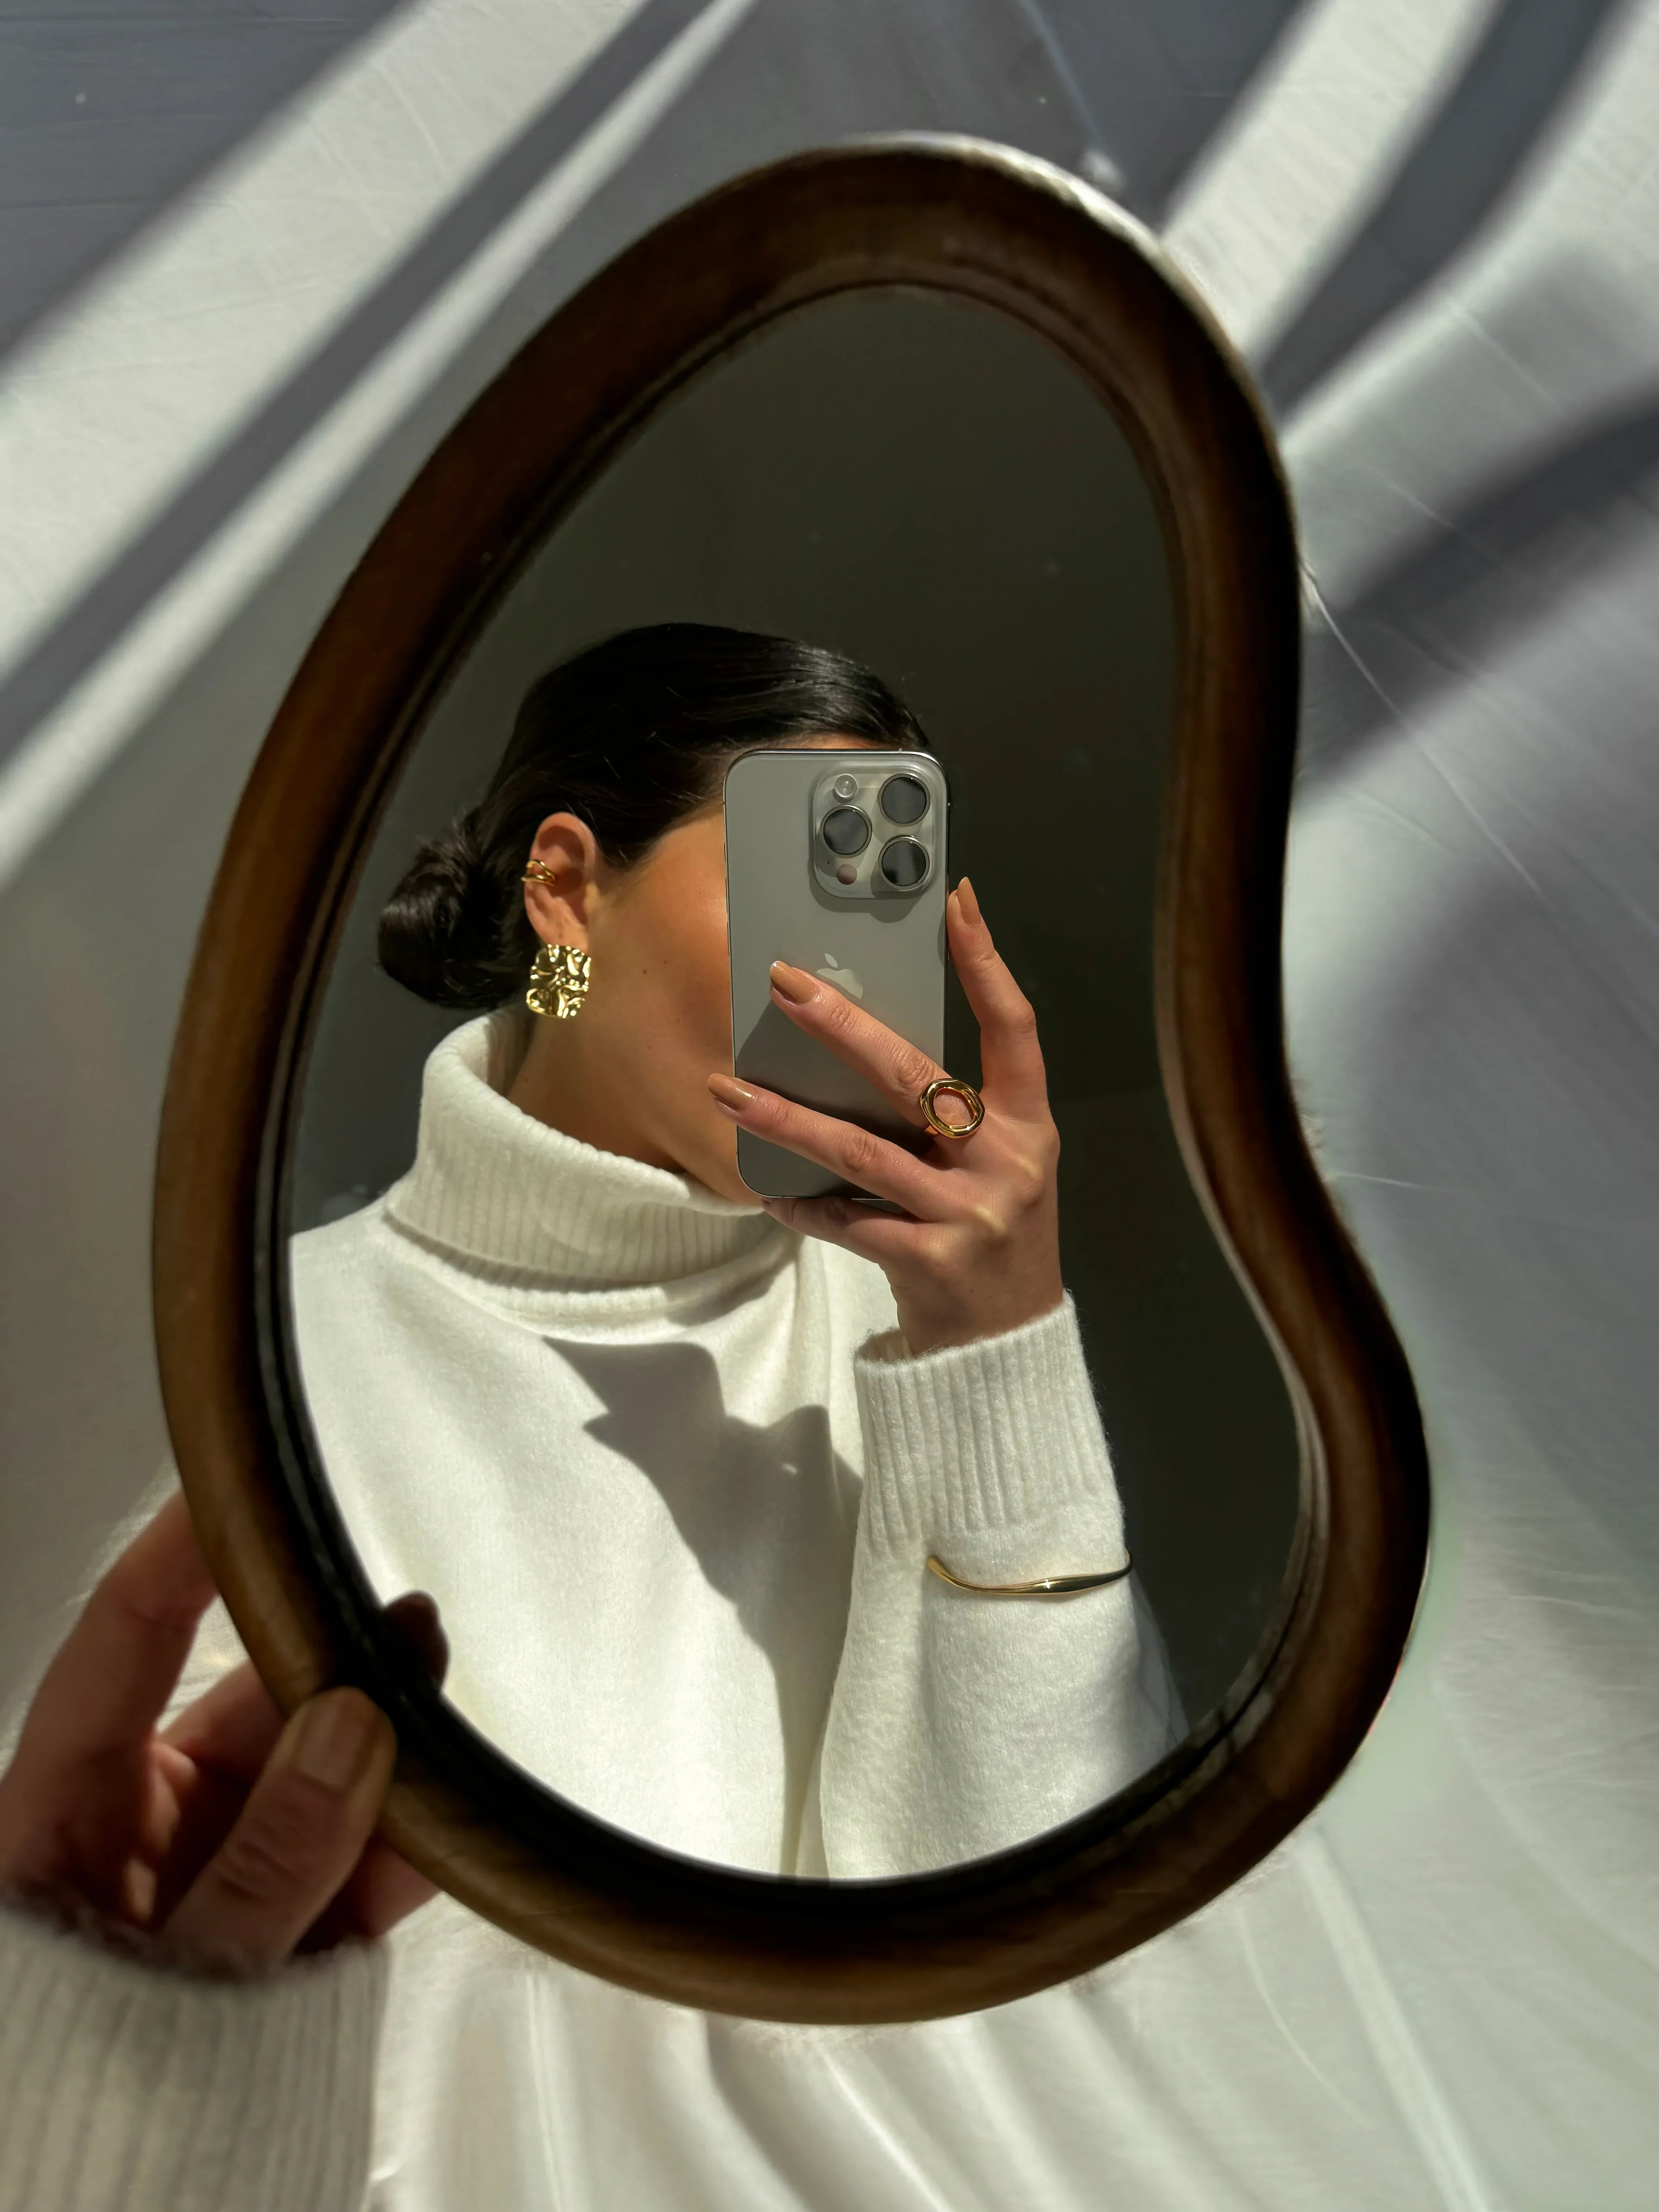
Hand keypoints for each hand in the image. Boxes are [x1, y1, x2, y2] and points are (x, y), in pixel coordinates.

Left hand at [0, 1492, 444, 1974]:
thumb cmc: (76, 2091)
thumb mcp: (155, 1982)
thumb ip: (266, 1861)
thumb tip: (360, 1720)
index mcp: (63, 1810)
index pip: (127, 1637)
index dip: (183, 1551)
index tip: (252, 1472)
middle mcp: (146, 1829)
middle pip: (250, 1713)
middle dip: (335, 1665)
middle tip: (414, 1620)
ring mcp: (226, 1881)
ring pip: (322, 1785)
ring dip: (391, 1748)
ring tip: (447, 1692)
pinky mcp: (297, 1945)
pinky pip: (364, 1878)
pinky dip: (419, 1851)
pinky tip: (474, 1818)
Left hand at [707, 876, 1062, 1354]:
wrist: (1008, 1345)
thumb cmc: (993, 1235)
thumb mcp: (1002, 1165)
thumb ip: (957, 1113)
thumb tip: (866, 1045)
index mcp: (1030, 1125)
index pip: (1014, 1028)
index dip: (988, 963)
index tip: (958, 902)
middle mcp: (1006, 1162)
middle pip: (916, 1078)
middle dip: (844, 1027)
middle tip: (786, 985)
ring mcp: (968, 1214)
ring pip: (862, 1152)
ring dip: (787, 1118)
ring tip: (727, 1087)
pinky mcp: (927, 1262)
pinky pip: (847, 1222)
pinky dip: (804, 1206)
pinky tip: (770, 1195)